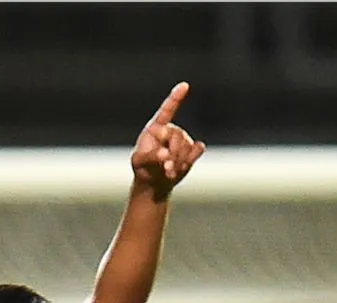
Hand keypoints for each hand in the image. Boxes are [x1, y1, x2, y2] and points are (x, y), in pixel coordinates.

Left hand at [131, 82, 205, 198]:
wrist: (154, 182)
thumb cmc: (143, 168)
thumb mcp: (139, 163)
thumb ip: (150, 156)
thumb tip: (166, 154)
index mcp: (155, 128)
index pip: (167, 110)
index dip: (176, 98)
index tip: (185, 85)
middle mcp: (170, 130)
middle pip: (178, 135)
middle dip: (173, 153)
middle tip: (166, 169)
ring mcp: (182, 140)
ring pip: (187, 145)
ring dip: (180, 161)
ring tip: (169, 173)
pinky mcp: (191, 150)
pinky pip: (198, 149)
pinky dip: (192, 158)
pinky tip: (182, 167)